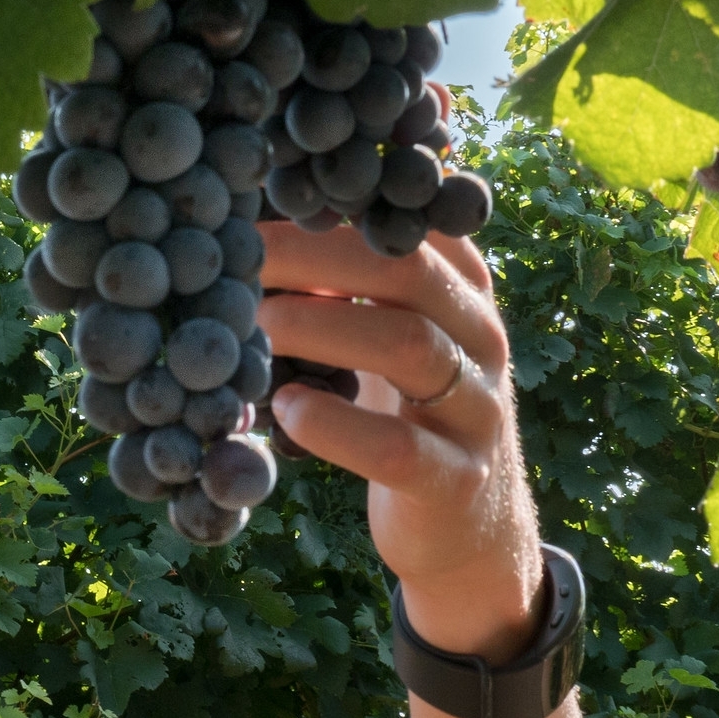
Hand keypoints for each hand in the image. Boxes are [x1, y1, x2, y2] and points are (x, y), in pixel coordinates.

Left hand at [256, 221, 542, 660]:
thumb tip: (256, 217)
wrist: (468, 527)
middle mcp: (480, 335)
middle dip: (315, 251)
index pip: (412, 219)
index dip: (340, 199)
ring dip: (320, 326)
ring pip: (409, 346)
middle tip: (238, 251)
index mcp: (463, 288)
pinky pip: (399, 447)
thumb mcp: (388, 336)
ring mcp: (476, 408)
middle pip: (407, 267)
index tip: (263, 190)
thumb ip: (348, 281)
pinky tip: (284, 411)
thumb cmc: (406, 413)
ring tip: (252, 323)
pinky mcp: (457, 479)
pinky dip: (336, 427)